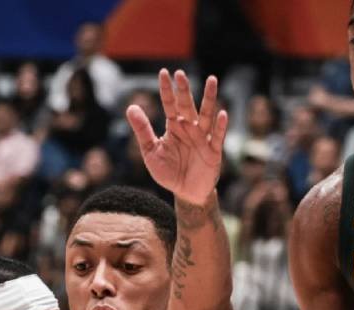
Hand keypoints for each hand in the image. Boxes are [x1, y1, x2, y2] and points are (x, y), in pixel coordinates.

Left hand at [127, 69, 226, 206]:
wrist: (186, 193)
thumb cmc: (168, 172)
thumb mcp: (151, 152)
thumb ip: (142, 130)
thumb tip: (131, 107)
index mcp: (174, 127)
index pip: (169, 104)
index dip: (167, 89)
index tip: (164, 73)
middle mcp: (189, 128)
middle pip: (187, 105)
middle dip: (184, 90)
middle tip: (180, 74)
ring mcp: (203, 138)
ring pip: (206, 115)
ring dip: (209, 98)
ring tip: (212, 80)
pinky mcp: (213, 151)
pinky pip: (217, 136)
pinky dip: (220, 125)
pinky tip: (222, 113)